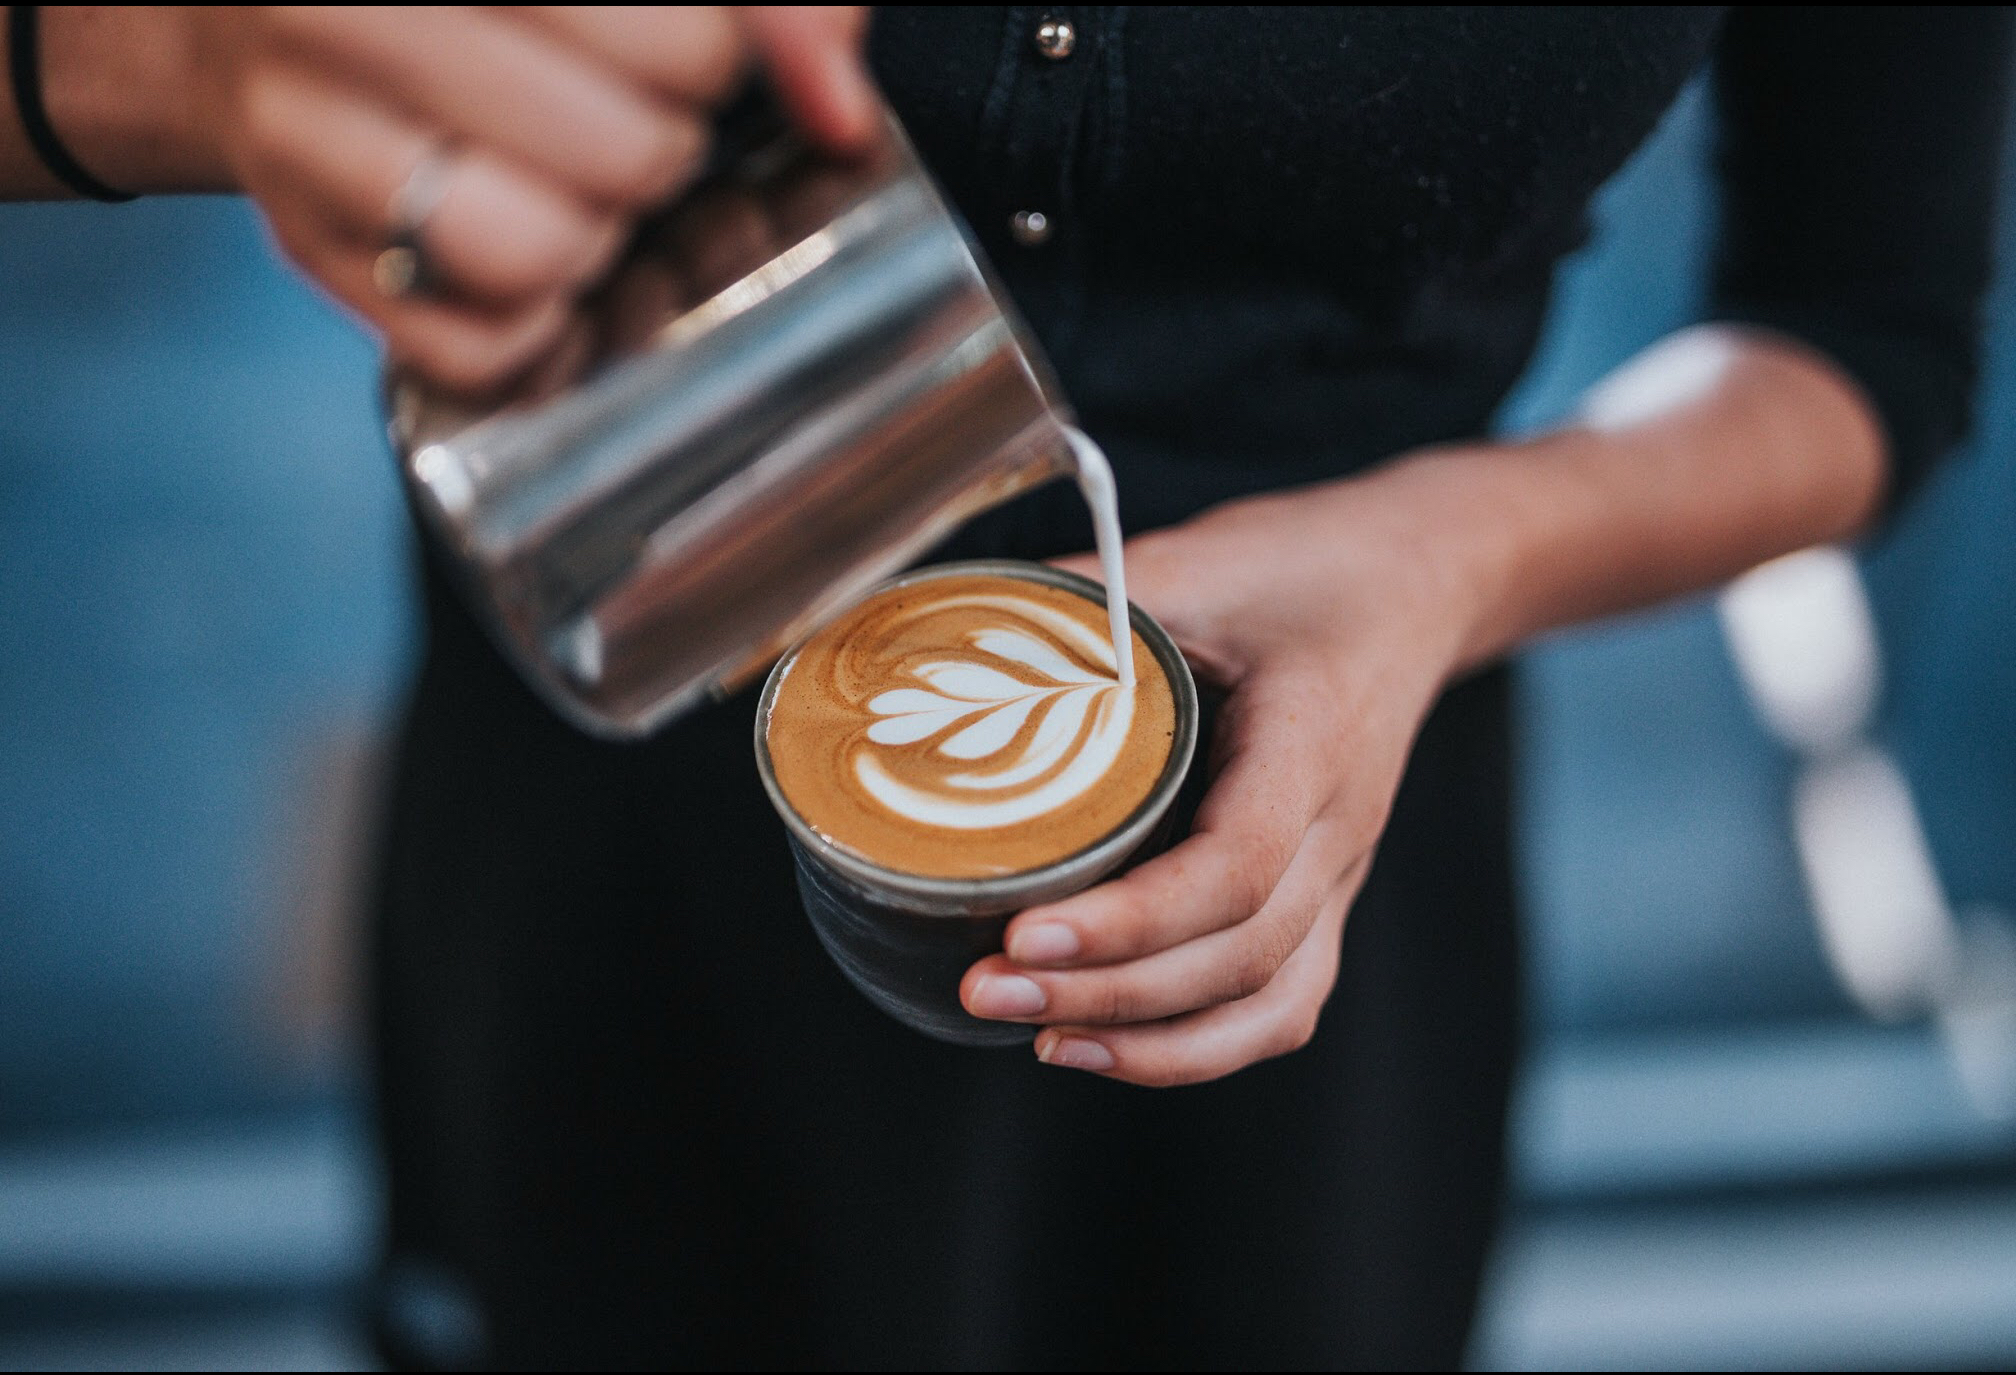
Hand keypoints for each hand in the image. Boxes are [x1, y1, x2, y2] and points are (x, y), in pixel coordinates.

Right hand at [176, 6, 872, 390]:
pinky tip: (527, 261)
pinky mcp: (305, 251)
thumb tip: (838, 105)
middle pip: (623, 154)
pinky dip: (532, 332)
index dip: (712, 59)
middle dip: (660, 150)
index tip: (685, 47)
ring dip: (590, 243)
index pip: (675, 42)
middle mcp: (339, 10)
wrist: (265, 10)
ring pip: (532, 256)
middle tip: (630, 122)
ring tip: (574, 191)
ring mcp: (302, 133)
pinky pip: (476, 350)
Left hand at [958, 460, 1494, 1086]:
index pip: (1236, 864)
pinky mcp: (1324, 897)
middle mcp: (1341, 828)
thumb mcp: (1192, 558)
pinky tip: (1105, 1045)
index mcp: (1313, 741)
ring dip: (1152, 1042)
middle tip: (988, 989)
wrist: (1414, 583)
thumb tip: (939, 636)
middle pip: (1241, 954)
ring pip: (1270, 1002)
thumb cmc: (1302, 568)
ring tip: (1038, 1038)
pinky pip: (1281, 1004)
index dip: (1130, 918)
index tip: (1023, 932)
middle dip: (1108, 992)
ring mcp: (1341, 874)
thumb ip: (1077, 598)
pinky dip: (1199, 1046)